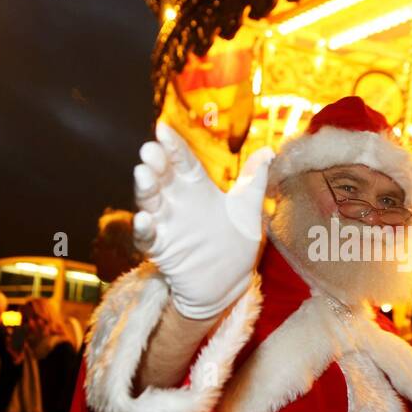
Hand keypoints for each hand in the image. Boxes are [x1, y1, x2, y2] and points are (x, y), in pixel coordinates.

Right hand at [134, 122, 274, 319]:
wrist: (230, 283)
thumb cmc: (236, 243)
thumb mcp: (247, 209)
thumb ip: (254, 181)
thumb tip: (269, 151)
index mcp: (196, 188)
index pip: (182, 161)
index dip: (173, 146)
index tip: (163, 128)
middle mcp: (177, 202)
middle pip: (162, 177)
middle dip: (155, 163)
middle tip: (149, 149)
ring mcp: (166, 225)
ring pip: (150, 203)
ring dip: (145, 189)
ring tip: (143, 174)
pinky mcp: (162, 249)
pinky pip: (148, 238)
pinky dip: (143, 229)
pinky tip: (143, 219)